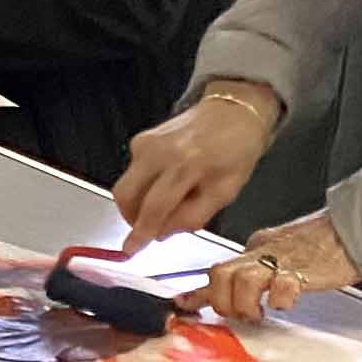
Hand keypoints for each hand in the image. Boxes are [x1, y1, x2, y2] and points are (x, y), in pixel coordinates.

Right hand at [112, 85, 279, 242]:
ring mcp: (146, 143)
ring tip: (166, 202)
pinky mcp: (140, 139)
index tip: (130, 250)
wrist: (234, 111)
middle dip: (132, 218)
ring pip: (126, 186)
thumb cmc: (236, 152)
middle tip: (147, 228)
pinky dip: (144, 186)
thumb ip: (193, 216)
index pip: (155, 207)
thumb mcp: (226, 191)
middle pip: (127, 196)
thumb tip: (161, 233)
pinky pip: (132, 173)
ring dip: (138, 203)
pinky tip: (166, 181)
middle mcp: (159, 152)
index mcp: (187, 166)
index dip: (141, 232)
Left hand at [180, 211, 356, 322]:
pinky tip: (283, 304)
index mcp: (255, 248)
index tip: (183, 304)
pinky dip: (279, 299)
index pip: (218, 269)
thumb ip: (252, 270)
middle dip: (221, 299)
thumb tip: (224, 290)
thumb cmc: (319, 245)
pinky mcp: (305, 271)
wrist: (353, 229)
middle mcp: (262, 253)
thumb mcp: (276, 253)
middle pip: (221, 272)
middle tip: (238, 313)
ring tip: (257, 313)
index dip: (198, 291)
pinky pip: (283, 285)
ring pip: (242, 279)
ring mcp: (282, 261)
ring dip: (243, 304)